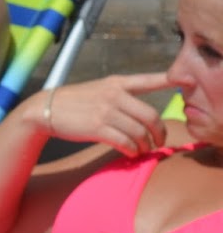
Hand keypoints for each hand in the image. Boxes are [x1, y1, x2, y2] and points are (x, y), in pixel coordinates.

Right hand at [31, 73, 173, 156]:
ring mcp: (105, 111)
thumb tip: (144, 117)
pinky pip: (125, 142)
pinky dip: (132, 150)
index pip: (147, 80)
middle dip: (160, 132)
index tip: (186, 82)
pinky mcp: (97, 128)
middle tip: (159, 141)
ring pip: (139, 132)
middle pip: (151, 115)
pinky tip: (130, 152)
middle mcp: (114, 95)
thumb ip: (120, 97)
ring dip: (145, 145)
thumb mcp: (98, 90)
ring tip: (143, 150)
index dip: (168, 81)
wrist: (44, 109)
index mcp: (116, 83)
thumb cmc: (73, 102)